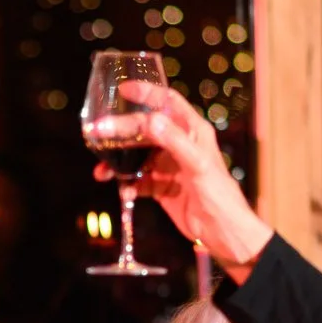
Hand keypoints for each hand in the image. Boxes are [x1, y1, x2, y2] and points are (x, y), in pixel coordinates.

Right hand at [91, 80, 274, 276]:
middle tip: (98, 133)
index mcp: (193, 132)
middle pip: (145, 130)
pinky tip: (123, 192)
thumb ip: (174, 142)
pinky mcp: (163, 188)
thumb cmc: (220, 195)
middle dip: (121, 131)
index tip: (124, 89)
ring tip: (102, 172)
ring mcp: (170, 167)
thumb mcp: (197, 165)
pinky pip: (139, 182)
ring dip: (119, 163)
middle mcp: (180, 145)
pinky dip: (128, 186)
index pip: (168, 102)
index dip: (147, 93)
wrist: (223, 233)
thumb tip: (150, 121)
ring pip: (138, 157)